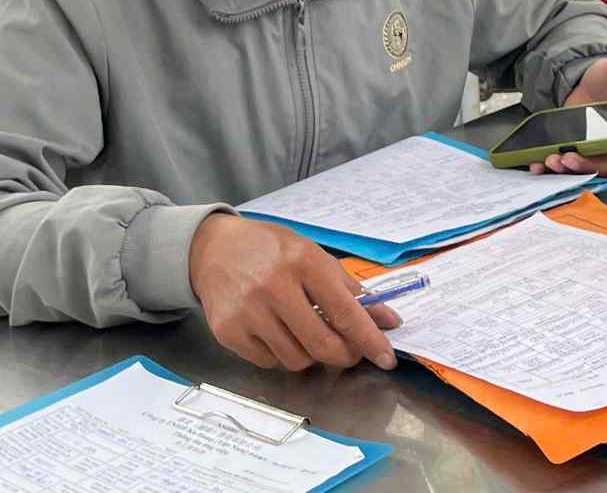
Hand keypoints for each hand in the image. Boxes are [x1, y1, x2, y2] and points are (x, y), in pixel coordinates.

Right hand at [189, 213, 400, 371]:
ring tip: (307, 332)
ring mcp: (248, 312)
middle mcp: (274, 287)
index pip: (345, 311)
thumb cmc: (273, 250)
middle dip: (344, 355)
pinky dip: (281, 354)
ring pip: (296, 359)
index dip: (369, 339)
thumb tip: (386, 321)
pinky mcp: (227, 332)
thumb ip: (350, 290)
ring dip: (311, 354)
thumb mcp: (315, 255)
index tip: (386, 358)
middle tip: (350, 351)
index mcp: (304, 262)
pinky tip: (278, 332)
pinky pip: (268, 362)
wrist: (215, 248)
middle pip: (321, 344)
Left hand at [532, 52, 606, 174]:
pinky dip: (551, 169)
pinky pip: (566, 165)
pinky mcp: (575, 151)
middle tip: (569, 158)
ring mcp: (594, 151)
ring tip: (551, 160)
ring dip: (568, 170)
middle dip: (587, 165)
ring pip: (585, 168)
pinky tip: (538, 165)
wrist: (587, 81)